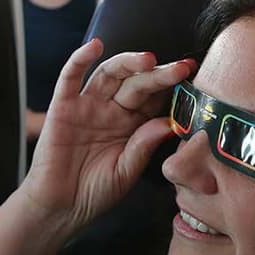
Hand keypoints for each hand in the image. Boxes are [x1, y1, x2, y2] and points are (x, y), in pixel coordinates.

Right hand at [22, 39, 195, 230]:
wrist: (60, 208)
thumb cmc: (94, 193)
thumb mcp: (126, 172)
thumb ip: (144, 146)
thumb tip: (169, 122)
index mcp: (131, 125)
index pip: (155, 99)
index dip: (173, 88)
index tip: (194, 79)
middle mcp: (111, 110)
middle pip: (137, 83)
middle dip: (160, 74)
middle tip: (181, 68)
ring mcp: (87, 106)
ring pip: (110, 74)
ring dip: (129, 63)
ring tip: (149, 60)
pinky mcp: (62, 106)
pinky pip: (70, 77)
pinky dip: (80, 59)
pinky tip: (95, 46)